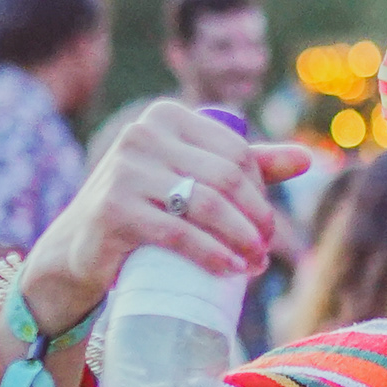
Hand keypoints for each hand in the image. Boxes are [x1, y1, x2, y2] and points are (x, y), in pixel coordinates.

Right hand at [20, 102, 312, 329]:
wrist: (78, 247)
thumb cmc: (144, 206)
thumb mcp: (191, 176)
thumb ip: (245, 164)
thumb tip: (308, 159)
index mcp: (165, 117)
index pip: (236, 152)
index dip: (261, 191)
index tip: (268, 227)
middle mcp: (141, 135)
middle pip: (226, 178)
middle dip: (256, 218)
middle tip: (264, 251)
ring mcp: (124, 171)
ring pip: (207, 204)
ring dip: (242, 239)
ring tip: (254, 264)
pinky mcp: (114, 211)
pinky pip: (178, 233)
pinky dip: (213, 254)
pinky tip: (230, 270)